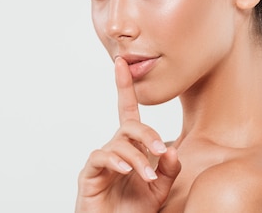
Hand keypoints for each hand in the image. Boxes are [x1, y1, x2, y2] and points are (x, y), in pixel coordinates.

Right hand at [75, 57, 180, 212]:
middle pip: (130, 125)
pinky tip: (127, 171)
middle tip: (161, 152)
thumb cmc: (135, 210)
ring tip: (149, 177)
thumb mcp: (161, 188)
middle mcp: (115, 148)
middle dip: (148, 135)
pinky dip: (116, 161)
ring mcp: (101, 161)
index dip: (125, 86)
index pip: (128, 110)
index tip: (122, 63)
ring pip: (119, 143)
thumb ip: (168, 169)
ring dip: (138, 158)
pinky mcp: (89, 174)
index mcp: (131, 146)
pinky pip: (101, 157)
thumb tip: (171, 149)